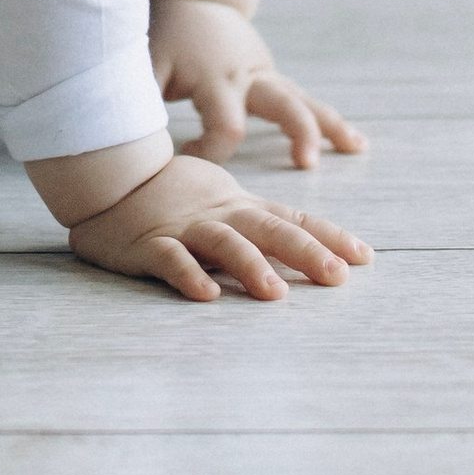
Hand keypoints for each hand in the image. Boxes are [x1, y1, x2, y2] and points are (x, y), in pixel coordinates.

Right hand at [63, 147, 370, 303]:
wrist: (109, 179)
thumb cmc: (171, 197)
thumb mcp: (222, 204)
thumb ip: (258, 225)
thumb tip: (306, 248)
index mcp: (241, 208)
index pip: (294, 219)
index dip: (329, 237)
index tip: (364, 257)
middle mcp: (221, 216)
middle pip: (270, 231)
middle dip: (306, 253)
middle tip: (337, 277)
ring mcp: (185, 230)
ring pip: (224, 245)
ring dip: (251, 268)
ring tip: (276, 295)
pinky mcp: (149, 246)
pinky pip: (171, 261)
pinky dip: (189, 276)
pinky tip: (206, 295)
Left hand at [149, 0, 366, 170]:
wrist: (195, 0)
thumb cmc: (166, 37)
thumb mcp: (146, 62)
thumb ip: (139, 96)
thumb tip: (127, 137)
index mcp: (216, 78)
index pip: (225, 127)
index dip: (209, 151)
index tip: (185, 155)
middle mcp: (248, 77)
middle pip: (282, 105)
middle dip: (296, 134)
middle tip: (305, 164)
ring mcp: (265, 76)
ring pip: (303, 102)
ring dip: (327, 127)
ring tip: (355, 149)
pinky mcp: (273, 78)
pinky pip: (306, 101)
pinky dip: (330, 122)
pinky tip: (355, 143)